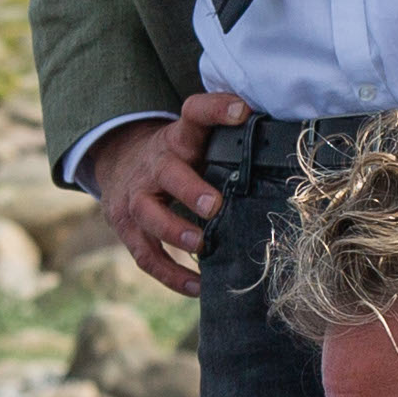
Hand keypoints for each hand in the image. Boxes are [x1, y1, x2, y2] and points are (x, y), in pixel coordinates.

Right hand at [86, 94, 253, 291]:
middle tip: (214, 205)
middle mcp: (155, 166)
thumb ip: (226, 139)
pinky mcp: (128, 229)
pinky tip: (197, 287)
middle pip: (168, 173)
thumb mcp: (195, 137)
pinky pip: (147, 256)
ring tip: (201, 245)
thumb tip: (277, 142)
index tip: (240, 111)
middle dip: (189, 190)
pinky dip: (171, 275)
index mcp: (179, 139)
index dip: (215, 109)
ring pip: (148, 216)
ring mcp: (136, 198)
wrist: (120, 163)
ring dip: (174, 231)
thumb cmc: (176, 156)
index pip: (194, 113)